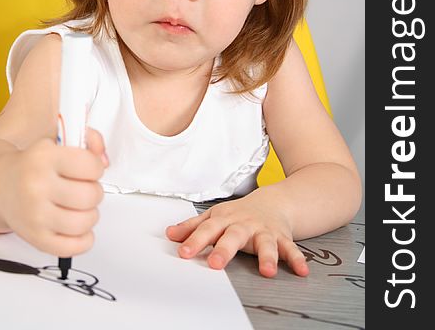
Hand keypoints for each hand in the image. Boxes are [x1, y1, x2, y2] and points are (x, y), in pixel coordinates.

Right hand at [0, 128, 108, 256]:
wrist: (0, 185)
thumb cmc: (35, 164)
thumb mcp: (60, 139)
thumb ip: (91, 140)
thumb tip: (104, 161)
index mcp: (45, 157)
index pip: (90, 166)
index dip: (96, 168)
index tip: (89, 169)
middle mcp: (37, 186)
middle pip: (90, 195)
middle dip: (94, 191)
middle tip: (84, 189)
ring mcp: (35, 215)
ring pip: (85, 221)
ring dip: (90, 214)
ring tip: (80, 207)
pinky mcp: (35, 238)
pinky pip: (71, 247)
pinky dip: (83, 240)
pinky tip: (77, 228)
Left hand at [166, 186, 308, 277]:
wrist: (274, 200)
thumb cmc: (239, 213)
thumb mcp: (214, 216)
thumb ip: (193, 227)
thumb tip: (170, 235)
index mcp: (225, 220)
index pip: (207, 230)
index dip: (195, 241)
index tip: (184, 253)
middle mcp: (244, 225)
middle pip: (234, 236)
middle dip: (225, 249)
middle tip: (216, 264)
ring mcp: (264, 231)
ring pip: (265, 243)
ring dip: (267, 256)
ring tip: (267, 271)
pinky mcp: (282, 238)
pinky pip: (291, 248)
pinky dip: (297, 259)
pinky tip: (301, 271)